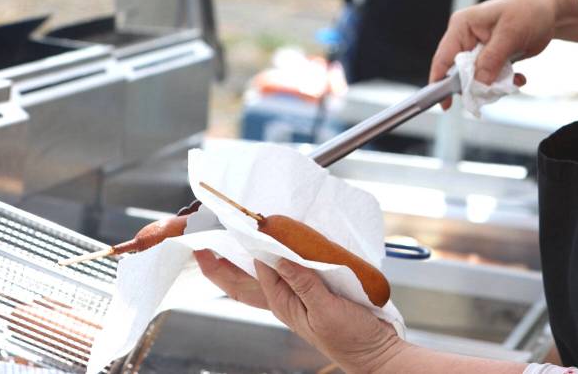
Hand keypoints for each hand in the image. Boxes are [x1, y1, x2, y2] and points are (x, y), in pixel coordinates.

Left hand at [194, 252, 402, 372]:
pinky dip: (278, 259)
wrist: (375, 352)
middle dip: (220, 266)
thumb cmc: (351, 338)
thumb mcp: (326, 309)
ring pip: (263, 276)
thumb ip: (303, 283)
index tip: (237, 224)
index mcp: (283, 303)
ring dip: (244, 262)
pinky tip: (278, 250)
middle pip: (243, 282)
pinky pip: (290, 272)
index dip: (242, 247)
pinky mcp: (316, 292)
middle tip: (202, 246)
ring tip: (230, 244)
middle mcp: (285, 299)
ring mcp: (299, 296)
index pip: (255, 268)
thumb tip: (277, 256)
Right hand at [429, 0, 557, 107]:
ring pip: (476, 80)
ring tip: (514, 79)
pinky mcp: (492, 59)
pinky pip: (491, 79)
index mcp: (462, 26)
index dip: (440, 81)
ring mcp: (479, 50)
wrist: (549, 9)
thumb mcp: (510, 33)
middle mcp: (467, 38)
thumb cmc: (528, 10)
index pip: (444, 57)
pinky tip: (520, 77)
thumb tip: (478, 83)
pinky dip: (504, 83)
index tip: (445, 104)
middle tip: (496, 90)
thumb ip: (492, 58)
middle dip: (477, 85)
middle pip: (459, 73)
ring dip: (494, 85)